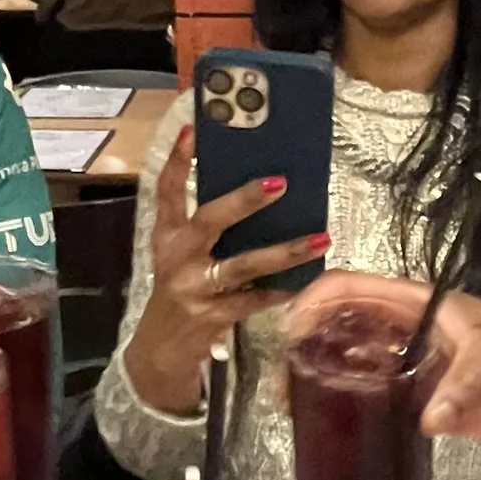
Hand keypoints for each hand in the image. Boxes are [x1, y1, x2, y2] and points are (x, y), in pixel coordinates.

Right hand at [118, 127, 330, 415]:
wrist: (160, 349)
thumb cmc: (182, 289)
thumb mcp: (182, 256)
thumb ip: (209, 230)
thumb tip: (262, 195)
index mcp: (166, 236)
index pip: (165, 191)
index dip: (176, 160)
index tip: (192, 130)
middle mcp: (176, 258)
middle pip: (209, 221)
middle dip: (244, 200)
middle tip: (280, 182)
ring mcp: (194, 288)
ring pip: (243, 265)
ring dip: (284, 252)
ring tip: (320, 238)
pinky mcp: (212, 316)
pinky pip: (254, 300)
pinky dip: (281, 290)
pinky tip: (306, 280)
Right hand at [280, 272, 480, 440]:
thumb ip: (465, 385)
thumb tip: (430, 418)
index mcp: (414, 304)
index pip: (351, 288)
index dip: (314, 301)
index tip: (291, 332)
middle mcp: (398, 329)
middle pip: (335, 324)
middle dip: (302, 345)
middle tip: (283, 383)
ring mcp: (401, 363)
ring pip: (344, 360)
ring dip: (314, 377)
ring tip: (291, 407)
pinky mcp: (410, 395)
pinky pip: (366, 396)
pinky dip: (341, 406)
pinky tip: (324, 426)